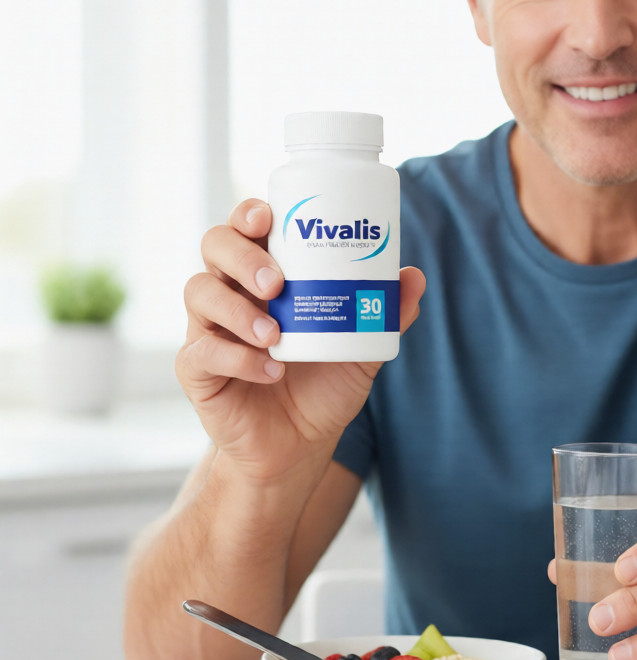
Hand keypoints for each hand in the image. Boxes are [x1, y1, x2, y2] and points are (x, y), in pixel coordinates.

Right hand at [176, 198, 425, 483]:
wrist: (300, 447)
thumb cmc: (325, 385)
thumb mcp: (362, 348)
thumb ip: (385, 315)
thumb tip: (414, 277)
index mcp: (265, 275)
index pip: (245, 227)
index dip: (250, 213)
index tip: (268, 218)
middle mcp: (231, 292)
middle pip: (214, 246)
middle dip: (242, 257)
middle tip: (277, 284)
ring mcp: (209, 328)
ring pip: (199, 292)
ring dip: (237, 308)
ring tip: (275, 334)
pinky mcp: (198, 370)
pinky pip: (202, 352)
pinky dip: (237, 358)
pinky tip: (270, 369)